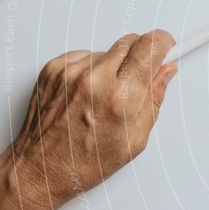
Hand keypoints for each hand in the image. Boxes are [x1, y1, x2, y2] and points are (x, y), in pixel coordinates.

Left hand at [8, 29, 177, 207]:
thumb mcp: (135, 139)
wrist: (42, 168)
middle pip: (130, 41)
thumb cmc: (85, 161)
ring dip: (113, 65)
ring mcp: (70, 72)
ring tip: (103, 96)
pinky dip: (90, 69)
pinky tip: (86, 94)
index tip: (167, 45)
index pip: (149, 47)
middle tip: (136, 77)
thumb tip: (165, 72)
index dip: (163, 42)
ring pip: (107, 50)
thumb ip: (154, 99)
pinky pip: (84, 56)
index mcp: (120, 98)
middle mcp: (94, 79)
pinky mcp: (53, 69)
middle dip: (140, 54)